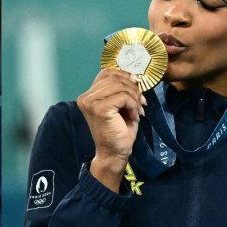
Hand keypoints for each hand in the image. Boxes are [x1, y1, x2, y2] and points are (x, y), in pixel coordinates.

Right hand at [76, 69, 144, 191]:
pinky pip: (123, 97)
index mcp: (88, 95)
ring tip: (138, 110)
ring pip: (120, 86)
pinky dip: (133, 105)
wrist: (114, 153)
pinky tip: (134, 116)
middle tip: (141, 101)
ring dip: (134, 97)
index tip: (137, 85)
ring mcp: (91, 103)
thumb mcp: (120, 105)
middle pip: (114, 77)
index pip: (107, 73)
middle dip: (133, 87)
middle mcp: (86, 97)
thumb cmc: (119, 131)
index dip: (125, 75)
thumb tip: (134, 75)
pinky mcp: (99, 109)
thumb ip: (121, 89)